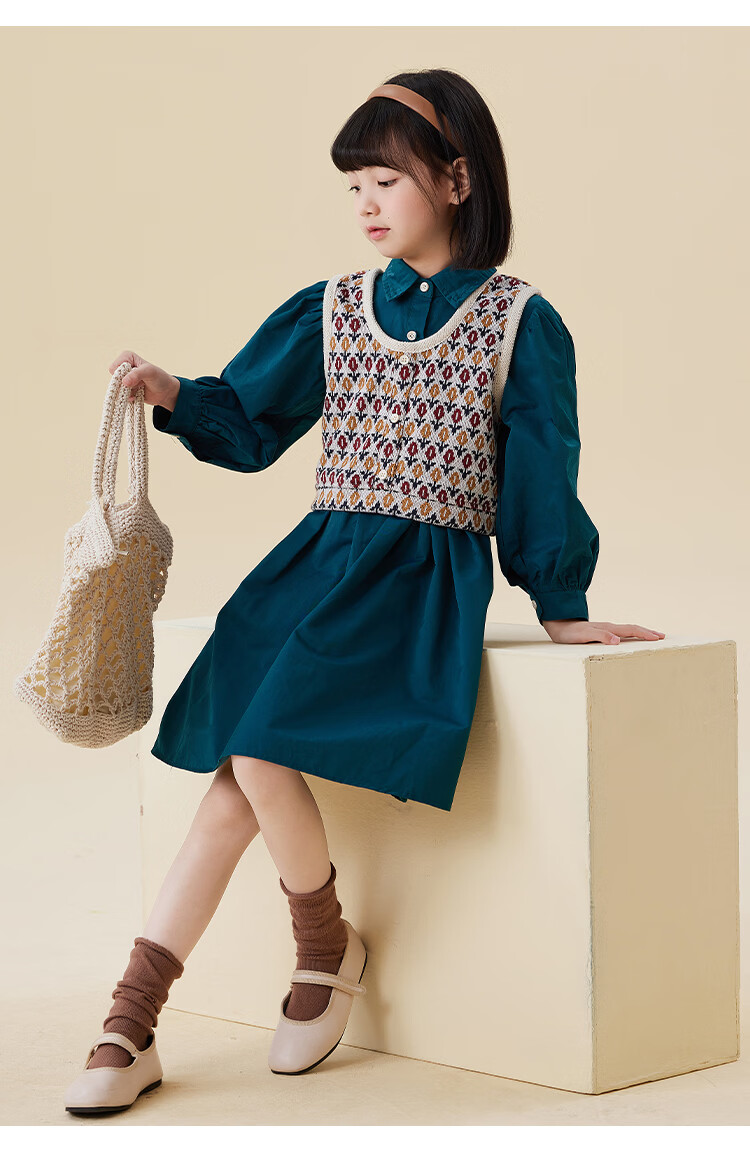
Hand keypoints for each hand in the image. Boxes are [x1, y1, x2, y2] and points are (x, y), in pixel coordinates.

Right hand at [107, 350, 179, 408]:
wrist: (166, 392)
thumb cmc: (160, 378)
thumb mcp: (150, 372)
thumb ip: (136, 374)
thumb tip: (124, 382)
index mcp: (127, 357)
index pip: (114, 367)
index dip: (123, 374)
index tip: (136, 375)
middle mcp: (124, 367)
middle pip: (114, 379)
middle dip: (126, 384)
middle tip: (140, 382)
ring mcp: (124, 379)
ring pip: (117, 388)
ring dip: (129, 391)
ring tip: (141, 387)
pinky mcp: (127, 389)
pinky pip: (121, 396)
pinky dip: (129, 397)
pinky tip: (138, 395)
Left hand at [541, 619, 665, 644]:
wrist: (557, 624)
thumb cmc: (569, 632)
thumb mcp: (583, 635)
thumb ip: (600, 636)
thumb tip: (617, 641)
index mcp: (608, 628)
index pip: (631, 630)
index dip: (645, 634)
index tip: (658, 638)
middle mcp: (608, 627)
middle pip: (632, 628)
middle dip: (647, 632)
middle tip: (662, 636)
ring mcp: (605, 629)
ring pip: (627, 630)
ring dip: (640, 633)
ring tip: (651, 637)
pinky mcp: (600, 632)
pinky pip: (620, 633)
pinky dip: (630, 635)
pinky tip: (629, 639)